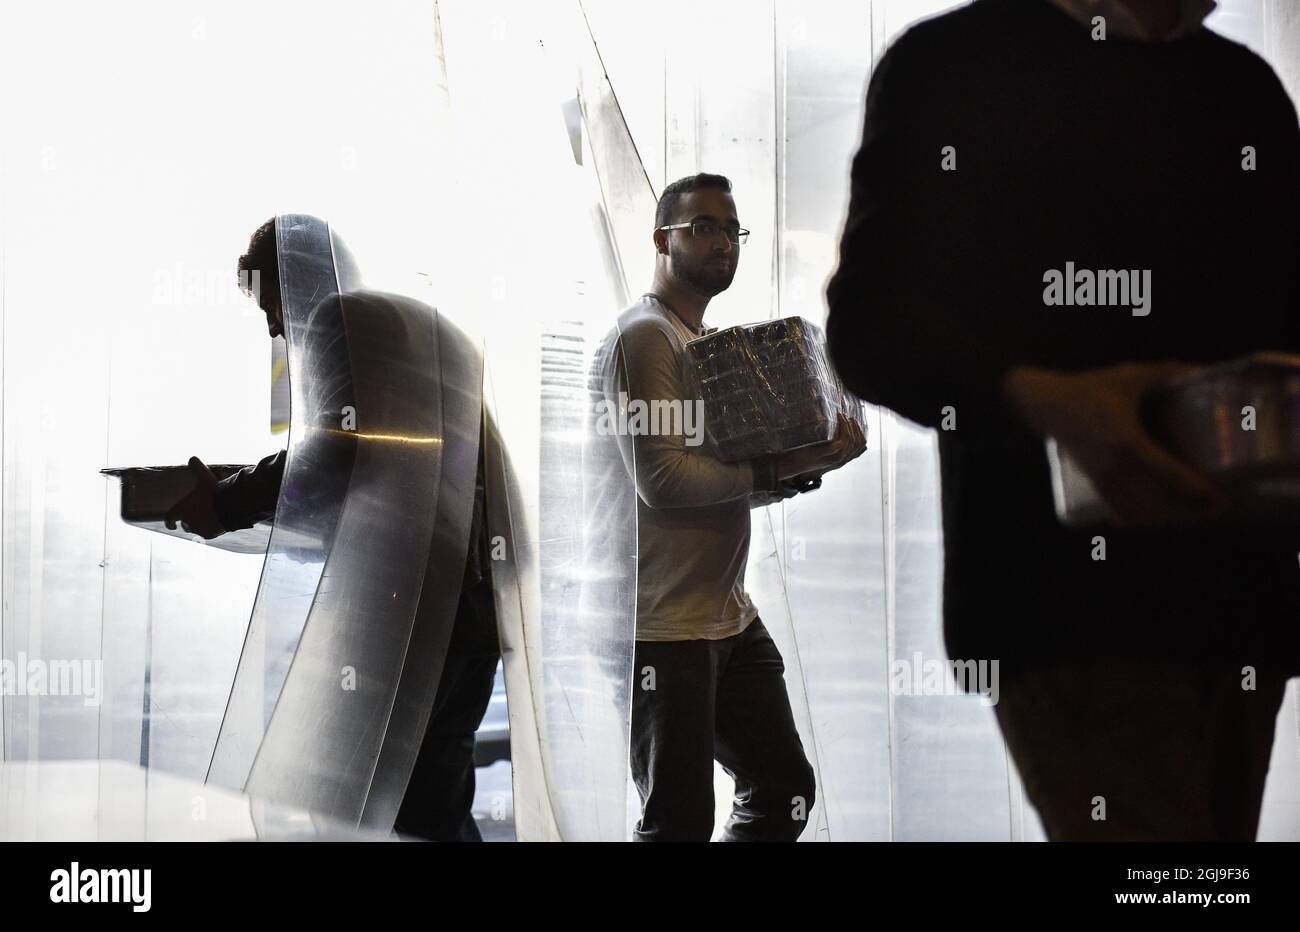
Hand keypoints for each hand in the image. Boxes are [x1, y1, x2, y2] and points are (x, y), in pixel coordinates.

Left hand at [164, 456, 225, 538]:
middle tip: (195, 516)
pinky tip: (217, 524)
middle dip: (189, 521)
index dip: (169, 521)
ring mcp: (199, 530)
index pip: (169, 518)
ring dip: (200, 526)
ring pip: (197, 530)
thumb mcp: (205, 476)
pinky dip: (211, 529)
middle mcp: (188, 522)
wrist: (230, 507)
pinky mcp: (211, 534)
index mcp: (181, 510)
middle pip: (185, 525)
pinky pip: (209, 533)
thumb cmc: (213, 492)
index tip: (171, 525)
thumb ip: (197, 467)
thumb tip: (192, 457)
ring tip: (208, 519)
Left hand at [776, 413, 866, 479]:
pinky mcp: (826, 454)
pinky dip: (843, 427)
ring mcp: (833, 458)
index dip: (861, 434)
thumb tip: (829, 430)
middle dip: (857, 428)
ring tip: (844, 416)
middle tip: (850, 417)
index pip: (860, 449)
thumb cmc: (798, 455)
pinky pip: (842, 441)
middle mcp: (838, 461)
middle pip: (859, 445)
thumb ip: (824, 444)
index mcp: (838, 460)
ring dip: (850, 426)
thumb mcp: (815, 449)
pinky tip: (839, 418)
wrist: (786, 466)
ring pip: (852, 442)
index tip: (855, 422)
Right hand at [1002, 363, 1227, 526]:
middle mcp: (1116, 467)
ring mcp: (1103, 478)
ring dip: (1167, 517)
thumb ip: (1163, 373)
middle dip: (1188, 510)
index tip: (1219, 495)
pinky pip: (1120, 511)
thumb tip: (1198, 369)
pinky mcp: (1095, 481)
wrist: (1046, 405)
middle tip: (1214, 506)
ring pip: (1140, 512)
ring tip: (1191, 512)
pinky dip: (1141, 518)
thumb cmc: (1088, 389)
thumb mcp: (1127, 377)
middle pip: (1159, 503)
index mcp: (1129, 442)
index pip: (1169, 475)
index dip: (1197, 490)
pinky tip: (1156, 516)